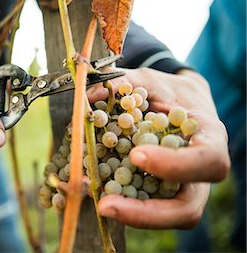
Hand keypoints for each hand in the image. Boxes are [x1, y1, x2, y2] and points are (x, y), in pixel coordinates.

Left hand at [87, 68, 229, 228]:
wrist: (174, 104)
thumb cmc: (167, 92)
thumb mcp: (150, 80)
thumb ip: (123, 83)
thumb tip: (87, 95)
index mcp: (208, 139)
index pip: (208, 161)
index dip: (175, 165)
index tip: (137, 156)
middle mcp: (199, 173)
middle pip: (188, 208)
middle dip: (147, 213)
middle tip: (106, 204)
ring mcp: (179, 188)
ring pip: (164, 216)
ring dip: (129, 214)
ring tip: (96, 203)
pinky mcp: (158, 194)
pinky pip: (143, 206)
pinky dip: (118, 202)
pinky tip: (92, 192)